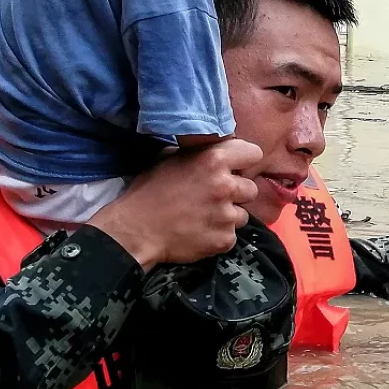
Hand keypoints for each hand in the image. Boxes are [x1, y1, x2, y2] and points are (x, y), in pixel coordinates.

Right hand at [87, 138, 262, 268]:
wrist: (134, 231)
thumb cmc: (149, 191)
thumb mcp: (170, 158)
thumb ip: (198, 152)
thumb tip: (216, 148)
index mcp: (214, 159)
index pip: (253, 153)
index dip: (244, 161)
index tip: (235, 169)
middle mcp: (225, 185)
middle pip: (251, 188)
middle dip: (236, 193)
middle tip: (214, 198)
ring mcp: (226, 215)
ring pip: (242, 214)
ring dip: (227, 216)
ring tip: (203, 217)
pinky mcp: (224, 240)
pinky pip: (230, 236)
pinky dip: (218, 236)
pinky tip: (199, 233)